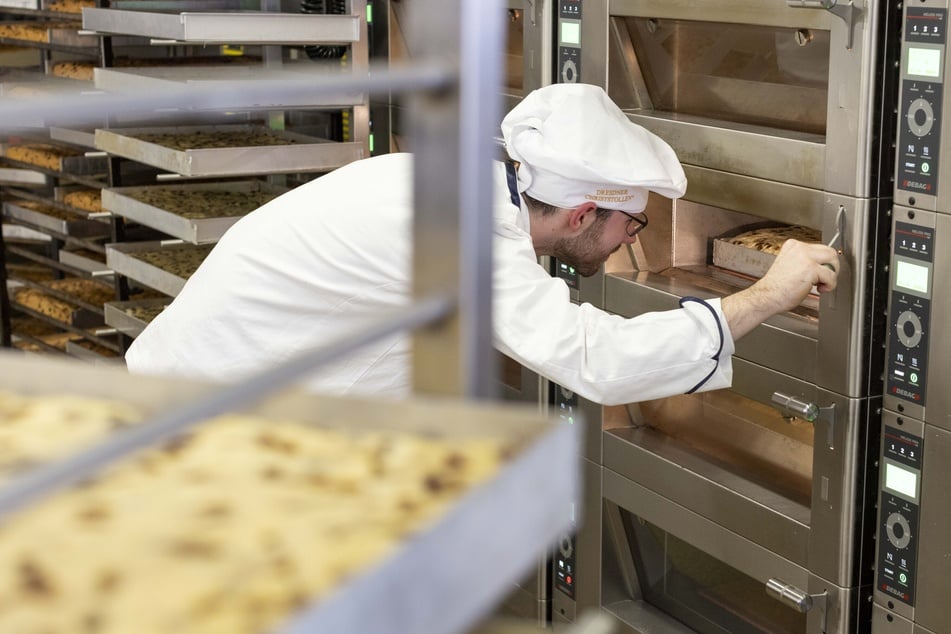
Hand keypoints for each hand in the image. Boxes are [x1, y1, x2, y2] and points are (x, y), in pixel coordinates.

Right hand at [721, 239, 839, 339]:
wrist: (767, 296)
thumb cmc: (777, 287)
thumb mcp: (790, 265)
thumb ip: (805, 261)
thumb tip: (823, 264)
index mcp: (793, 245)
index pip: (819, 248)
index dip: (823, 262)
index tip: (820, 273)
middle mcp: (800, 248)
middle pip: (829, 251)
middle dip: (832, 267)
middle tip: (825, 279)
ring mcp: (805, 257)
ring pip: (833, 260)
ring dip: (832, 275)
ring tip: (822, 284)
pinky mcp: (811, 269)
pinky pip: (831, 275)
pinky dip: (830, 285)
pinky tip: (820, 289)